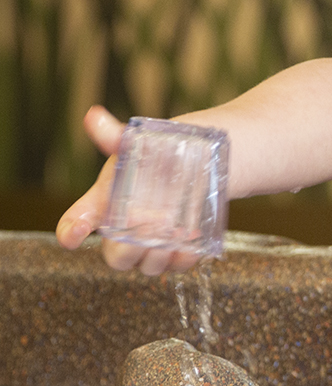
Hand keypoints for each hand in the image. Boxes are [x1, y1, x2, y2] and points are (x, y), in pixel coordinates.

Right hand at [56, 106, 202, 275]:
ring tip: (174, 236)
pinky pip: (176, 268)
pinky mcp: (179, 250)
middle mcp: (125, 227)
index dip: (71, 232)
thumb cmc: (163, 151)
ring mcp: (152, 242)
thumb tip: (93, 117)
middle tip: (147, 229)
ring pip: (145, 267)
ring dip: (157, 257)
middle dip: (126, 250)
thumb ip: (115, 137)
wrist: (206, 157)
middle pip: (114, 256)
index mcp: (105, 201)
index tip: (74, 235)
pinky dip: (184, 260)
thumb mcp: (139, 143)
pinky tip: (192, 245)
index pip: (76, 223)